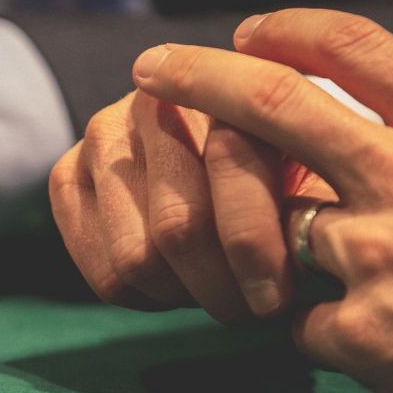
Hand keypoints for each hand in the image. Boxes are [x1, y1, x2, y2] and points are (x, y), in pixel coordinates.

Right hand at [49, 88, 331, 323]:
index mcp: (224, 82)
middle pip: (179, 226)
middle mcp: (152, 99)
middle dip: (222, 285)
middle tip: (252, 310)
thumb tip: (310, 254)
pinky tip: (176, 285)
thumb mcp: (325, 165)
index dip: (260, 249)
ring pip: (136, 258)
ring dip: (184, 295)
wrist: (221, 144)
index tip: (285, 297)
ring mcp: (102, 134)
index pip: (231, 173)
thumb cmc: (295, 164)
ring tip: (218, 294)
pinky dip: (145, 298)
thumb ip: (322, 192)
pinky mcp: (68, 175)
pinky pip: (102, 271)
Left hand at [133, 8, 392, 392]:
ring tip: (339, 276)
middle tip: (150, 68)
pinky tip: (372, 345)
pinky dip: (312, 330)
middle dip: (199, 78)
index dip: (291, 31)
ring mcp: (380, 256)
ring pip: (271, 226)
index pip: (358, 50)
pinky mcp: (362, 334)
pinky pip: (294, 322)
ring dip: (269, 245)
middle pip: (274, 106)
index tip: (246, 30)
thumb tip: (360, 110)